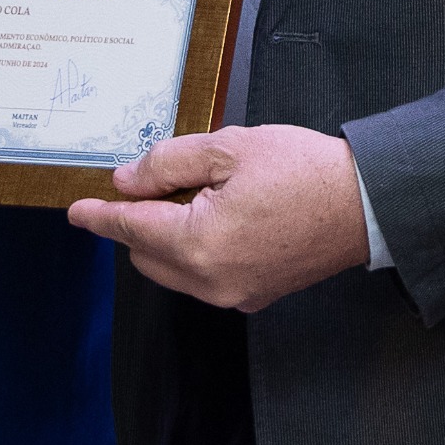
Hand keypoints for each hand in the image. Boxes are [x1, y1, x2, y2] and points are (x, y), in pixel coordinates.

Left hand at [69, 123, 369, 311]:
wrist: (366, 205)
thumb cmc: (305, 172)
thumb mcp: (229, 147)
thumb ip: (167, 163)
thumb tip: (128, 181)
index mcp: (198, 244)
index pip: (130, 229)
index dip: (101, 216)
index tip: (78, 211)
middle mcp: (210, 281)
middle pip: (146, 255)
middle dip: (143, 221)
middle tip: (168, 180)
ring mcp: (233, 294)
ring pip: (174, 269)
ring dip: (171, 237)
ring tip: (207, 195)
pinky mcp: (254, 296)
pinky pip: (205, 277)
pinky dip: (199, 251)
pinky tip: (226, 217)